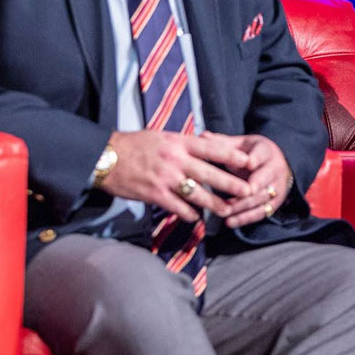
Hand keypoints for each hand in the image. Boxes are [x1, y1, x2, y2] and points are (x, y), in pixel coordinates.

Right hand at [102, 130, 252, 221]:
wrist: (105, 158)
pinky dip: (190, 214)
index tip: (248, 161)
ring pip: (197, 194)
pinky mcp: (155, 195)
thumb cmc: (135, 145)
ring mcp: (165, 178)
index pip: (210, 148)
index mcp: (178, 142)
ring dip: (215, 204)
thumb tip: (206, 145)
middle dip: (231, 184)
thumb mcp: (161, 136)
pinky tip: (197, 218)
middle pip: (209, 173)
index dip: (231, 155)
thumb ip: (183, 144)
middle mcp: (175, 159)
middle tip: (248, 191)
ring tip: (228, 211)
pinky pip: (178, 207)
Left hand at [209, 132, 293, 228]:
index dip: (256, 159)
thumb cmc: (253, 153)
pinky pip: (261, 213)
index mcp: (266, 151)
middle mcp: (275, 169)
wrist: (279, 164)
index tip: (248, 163)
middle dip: (249, 189)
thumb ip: (222, 142)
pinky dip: (245, 218)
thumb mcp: (242, 144)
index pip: (263, 154)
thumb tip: (202, 136)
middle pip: (263, 180)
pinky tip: (230, 222)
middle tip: (233, 195)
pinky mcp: (275, 203)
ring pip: (261, 199)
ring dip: (243, 207)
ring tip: (225, 212)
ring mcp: (276, 188)